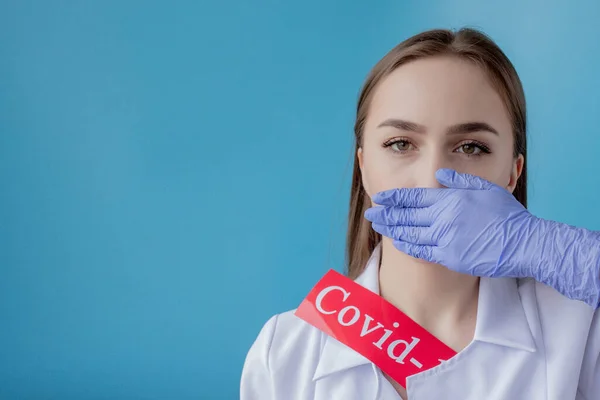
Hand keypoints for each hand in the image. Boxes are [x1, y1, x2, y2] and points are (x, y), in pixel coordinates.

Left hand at [364, 168, 537, 278]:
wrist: (525, 242)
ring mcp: (445, 238)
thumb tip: (439, 174)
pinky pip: (421, 251)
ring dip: (391, 229)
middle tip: (371, 213)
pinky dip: (406, 246)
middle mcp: (444, 217)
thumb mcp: (486, 189)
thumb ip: (459, 181)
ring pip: (410, 233)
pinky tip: (397, 242)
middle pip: (406, 215)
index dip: (394, 197)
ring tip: (378, 227)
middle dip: (386, 214)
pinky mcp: (449, 257)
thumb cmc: (508, 215)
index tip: (380, 197)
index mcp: (451, 199)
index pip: (414, 196)